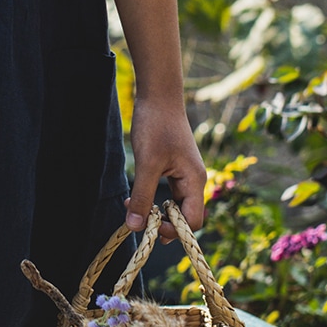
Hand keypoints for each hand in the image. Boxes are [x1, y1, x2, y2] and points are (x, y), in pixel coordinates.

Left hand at [126, 96, 205, 241]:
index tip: (150, 229)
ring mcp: (184, 174)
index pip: (193, 220)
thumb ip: (142, 196)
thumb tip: (136, 227)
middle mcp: (193, 180)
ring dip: (155, 211)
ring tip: (132, 209)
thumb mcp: (147, 163)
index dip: (174, 231)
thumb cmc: (156, 125)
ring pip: (174, 205)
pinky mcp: (173, 168)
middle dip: (163, 223)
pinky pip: (167, 192)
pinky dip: (152, 198)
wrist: (159, 96)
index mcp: (194, 181)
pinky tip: (134, 197)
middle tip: (137, 222)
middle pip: (184, 215)